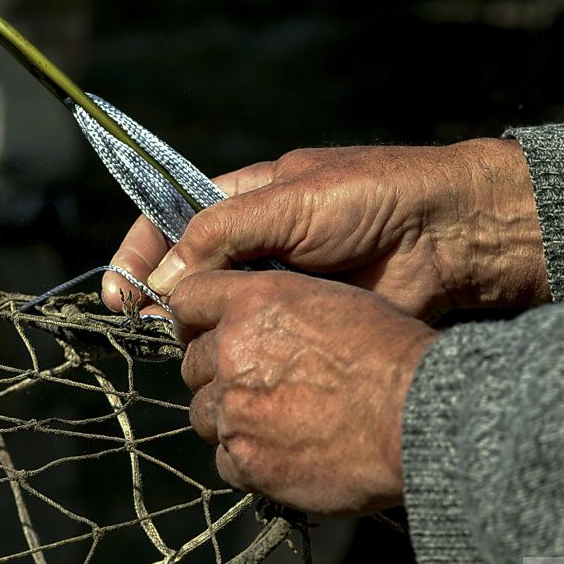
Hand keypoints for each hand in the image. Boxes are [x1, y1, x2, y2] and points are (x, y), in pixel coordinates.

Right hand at [103, 140, 550, 319]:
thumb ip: (222, 234)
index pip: (170, 220)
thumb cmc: (368, 199)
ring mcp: (276, 284)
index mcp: (243, 198)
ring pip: (217, 313)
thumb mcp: (289, 202)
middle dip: (159, 297)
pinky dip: (236, 352)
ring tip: (187, 344)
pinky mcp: (301, 322)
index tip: (118, 292)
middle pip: (186, 272)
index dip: (139, 254)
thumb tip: (167, 282)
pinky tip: (225, 364)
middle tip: (145, 325)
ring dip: (194, 330)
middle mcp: (253, 242)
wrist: (444, 235)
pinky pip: (256, 339)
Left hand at [171, 269, 436, 516]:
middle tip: (256, 387)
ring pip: (204, 415)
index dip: (197, 319)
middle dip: (217, 374)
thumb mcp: (335, 303)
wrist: (416, 415)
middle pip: (192, 364)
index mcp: (254, 303)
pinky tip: (283, 454)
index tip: (209, 333)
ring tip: (274, 424)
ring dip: (230, 419)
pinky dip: (247, 460)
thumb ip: (282, 310)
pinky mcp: (246, 460)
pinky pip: (225, 460)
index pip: (188, 299)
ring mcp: (235, 410)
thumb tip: (261, 326)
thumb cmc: (393, 355)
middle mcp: (234, 352)